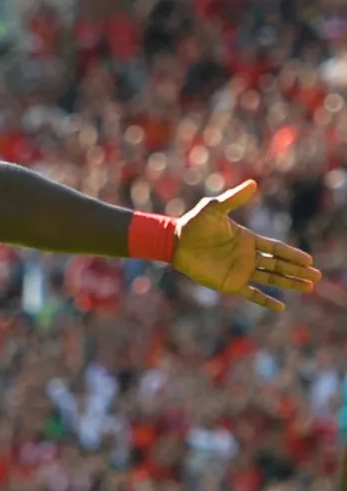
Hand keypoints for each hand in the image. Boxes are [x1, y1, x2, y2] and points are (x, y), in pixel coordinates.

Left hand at [172, 180, 320, 310]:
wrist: (174, 242)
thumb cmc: (193, 223)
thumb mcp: (214, 208)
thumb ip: (234, 199)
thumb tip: (253, 183)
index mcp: (248, 239)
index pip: (276, 248)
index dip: (293, 254)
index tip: (309, 260)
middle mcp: (247, 256)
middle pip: (278, 265)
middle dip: (298, 271)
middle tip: (316, 277)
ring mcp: (239, 270)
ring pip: (271, 278)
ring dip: (289, 283)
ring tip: (308, 287)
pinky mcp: (229, 283)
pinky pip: (252, 294)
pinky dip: (266, 300)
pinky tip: (281, 307)